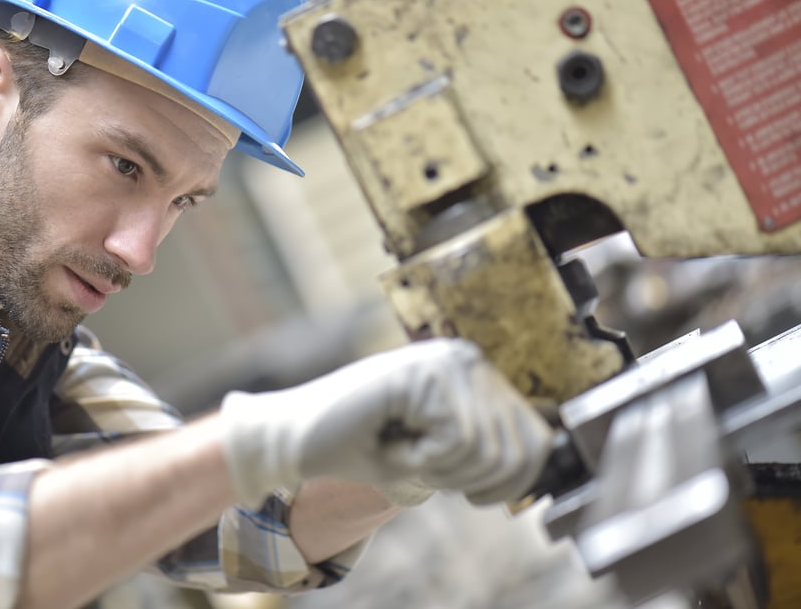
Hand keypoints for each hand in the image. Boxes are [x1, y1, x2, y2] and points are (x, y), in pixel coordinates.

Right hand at [220, 338, 552, 506]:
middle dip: (466, 480)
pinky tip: (390, 439)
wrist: (298, 439)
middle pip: (513, 451)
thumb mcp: (442, 454)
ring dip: (439, 470)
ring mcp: (447, 360)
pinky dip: (419, 460)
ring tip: (401, 447)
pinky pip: (454, 442)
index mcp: (478, 376)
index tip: (464, 489)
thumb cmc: (364, 448)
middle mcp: (468, 359)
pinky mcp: (423, 372)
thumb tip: (549, 450)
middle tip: (418, 463)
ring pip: (484, 449)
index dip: (507, 483)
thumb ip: (491, 446)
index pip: (536, 441)